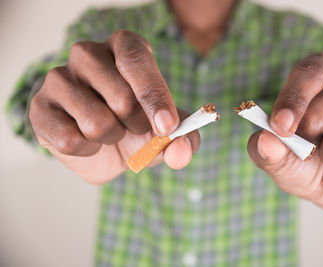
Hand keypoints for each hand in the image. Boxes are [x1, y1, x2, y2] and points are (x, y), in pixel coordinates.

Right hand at [30, 30, 199, 183]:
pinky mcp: (40, 107)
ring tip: (109, 130)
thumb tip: (182, 152)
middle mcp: (88, 54)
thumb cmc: (137, 127)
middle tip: (133, 125)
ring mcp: (58, 78)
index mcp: (124, 47)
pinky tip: (86, 138)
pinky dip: (88, 150)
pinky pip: (70, 140)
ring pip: (96, 122)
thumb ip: (185, 139)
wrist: (102, 146)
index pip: (135, 59)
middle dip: (136, 125)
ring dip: (111, 138)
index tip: (166, 126)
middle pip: (121, 97)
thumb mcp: (168, 132)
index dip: (153, 95)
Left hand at [248, 53, 322, 216]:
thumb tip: (266, 141)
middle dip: (308, 143)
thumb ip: (265, 149)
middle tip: (313, 147)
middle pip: (319, 113)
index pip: (308, 72)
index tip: (281, 127)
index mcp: (320, 73)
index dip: (293, 100)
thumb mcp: (275, 158)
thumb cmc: (301, 160)